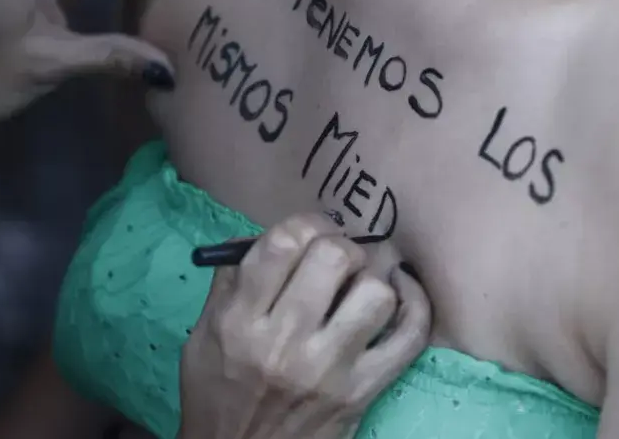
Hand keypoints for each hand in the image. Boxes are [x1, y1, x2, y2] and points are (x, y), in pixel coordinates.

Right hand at [178, 215, 431, 438]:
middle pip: (334, 257)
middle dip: (340, 246)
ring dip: (371, 279)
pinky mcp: (362, 391)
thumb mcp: (204, 337)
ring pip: (375, 292)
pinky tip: (401, 292)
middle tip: (336, 259)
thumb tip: (264, 235)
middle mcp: (285, 341)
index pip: (283, 243)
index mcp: (240, 320)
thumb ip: (230, 282)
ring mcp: (328, 368)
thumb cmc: (217, 395)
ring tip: (359, 286)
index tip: (309, 234)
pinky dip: (415, 304)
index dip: (305, 224)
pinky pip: (409, 335)